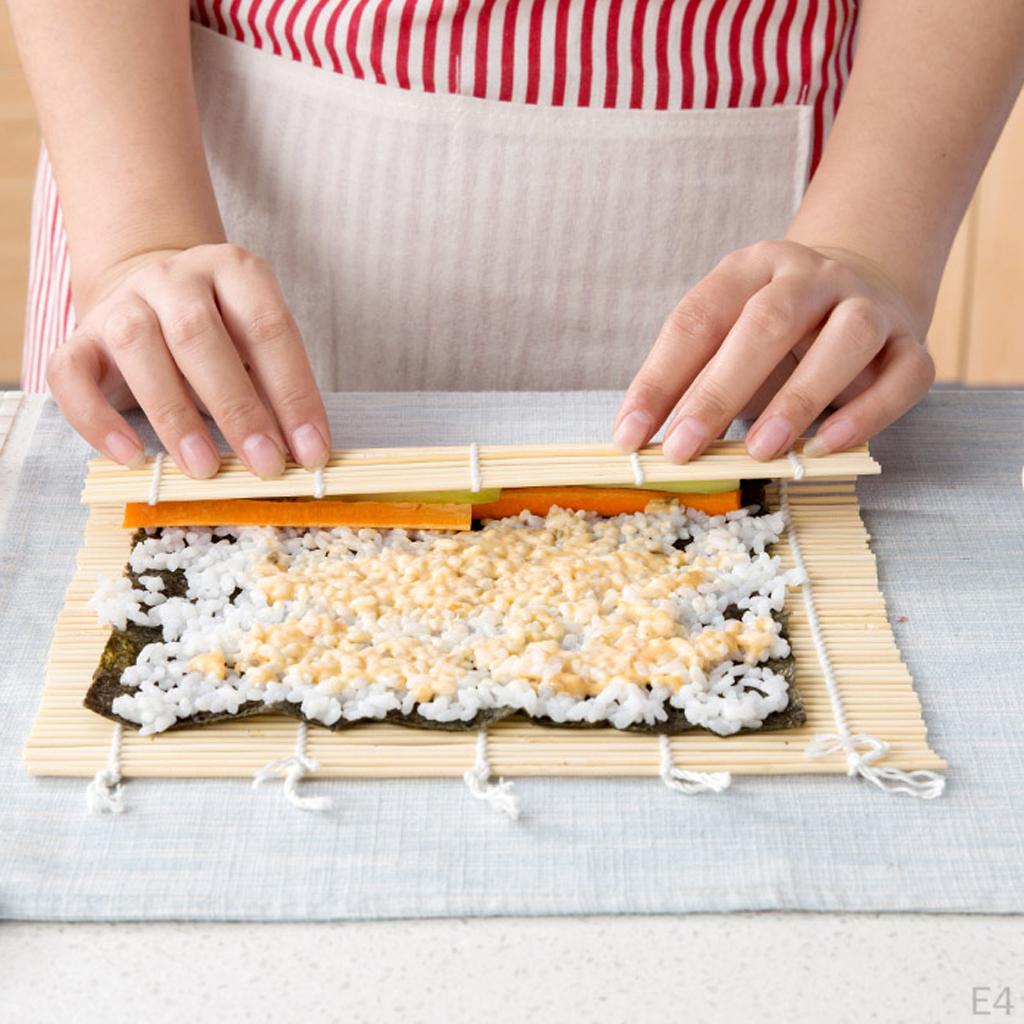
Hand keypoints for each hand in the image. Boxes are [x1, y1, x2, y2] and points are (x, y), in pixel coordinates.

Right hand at [47, 244, 329, 477]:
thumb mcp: (258, 347)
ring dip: (174, 416)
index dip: (294, 394)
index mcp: (234, 271)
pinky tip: (131, 457)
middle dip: (238, 408)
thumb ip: (275, 387)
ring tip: (204, 468)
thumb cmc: (223, 335)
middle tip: (266, 465)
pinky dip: (97, 420)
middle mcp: (174, 277)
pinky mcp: (79, 338)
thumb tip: (301, 453)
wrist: (151, 293)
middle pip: (199, 335)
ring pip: (137, 347)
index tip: (313, 452)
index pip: (269, 329)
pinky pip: (71, 373)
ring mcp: (122, 303)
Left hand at [613, 240, 934, 461]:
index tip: (629, 437)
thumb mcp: (727, 340)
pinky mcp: (911, 343)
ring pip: (844, 339)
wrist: (863, 287)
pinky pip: (902, 375)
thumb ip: (694, 381)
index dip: (658, 380)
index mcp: (750, 269)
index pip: (696, 320)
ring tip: (759, 450)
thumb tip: (647, 442)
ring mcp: (867, 305)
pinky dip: (868, 412)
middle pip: (766, 323)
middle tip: (683, 448)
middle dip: (719, 391)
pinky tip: (830, 445)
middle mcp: (811, 276)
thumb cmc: (774, 332)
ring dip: (799, 398)